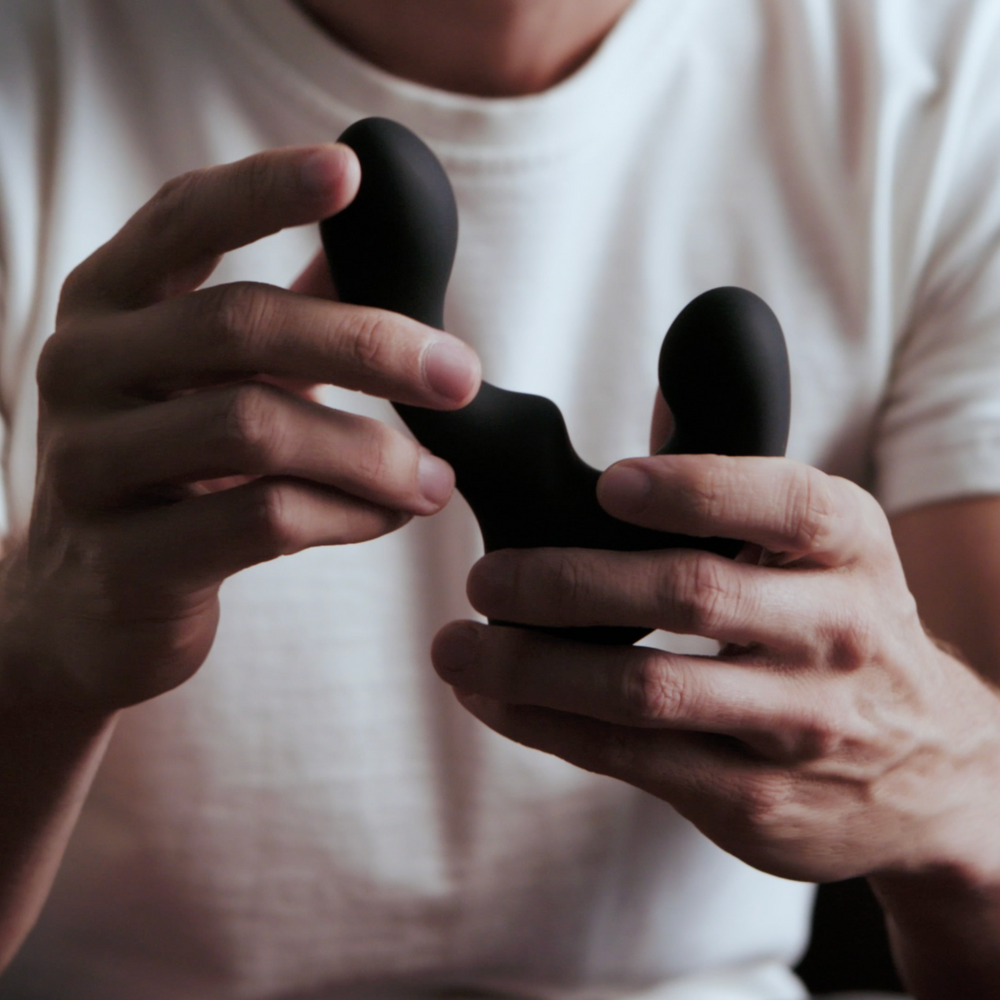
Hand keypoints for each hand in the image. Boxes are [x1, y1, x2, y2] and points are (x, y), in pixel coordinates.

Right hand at [0, 144, 479, 713]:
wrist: (90, 607)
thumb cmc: (177, 471)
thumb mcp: (219, 380)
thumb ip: (288, 314)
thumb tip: (378, 241)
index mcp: (106, 303)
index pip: (182, 217)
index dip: (266, 188)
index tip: (354, 170)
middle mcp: (80, 368)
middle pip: (239, 326)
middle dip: (371, 346)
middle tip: (460, 376)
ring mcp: (88, 465)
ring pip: (255, 428)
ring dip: (372, 454)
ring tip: (438, 478)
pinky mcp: (125, 559)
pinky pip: (261, 520)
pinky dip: (348, 516)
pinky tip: (390, 518)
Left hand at [432, 454, 999, 883]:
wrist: (930, 770)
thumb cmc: (844, 631)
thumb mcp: (829, 548)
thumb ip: (743, 484)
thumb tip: (667, 398)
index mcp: (849, 546)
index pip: (780, 502)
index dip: (693, 487)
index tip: (607, 481)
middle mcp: (835, 632)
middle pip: (690, 596)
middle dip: (568, 583)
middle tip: (485, 575)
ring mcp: (798, 725)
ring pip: (644, 691)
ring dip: (532, 667)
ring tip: (457, 646)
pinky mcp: (754, 800)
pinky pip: (630, 756)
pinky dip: (546, 724)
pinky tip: (493, 699)